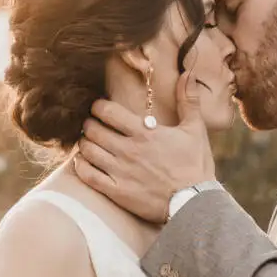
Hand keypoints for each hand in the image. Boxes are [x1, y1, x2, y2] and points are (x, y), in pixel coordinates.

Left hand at [75, 72, 215, 223]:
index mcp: (144, 132)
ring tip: (88, 142)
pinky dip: (81, 166)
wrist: (196, 202)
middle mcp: (128, 150)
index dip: (98, 107)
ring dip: (84, 144)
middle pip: (93, 130)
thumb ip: (188, 100)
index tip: (99, 108)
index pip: (108, 111)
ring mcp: (120, 171)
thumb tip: (187, 74)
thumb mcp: (195, 130)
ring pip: (88, 151)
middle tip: (91, 125)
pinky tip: (83, 162)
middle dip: (89, 124)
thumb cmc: (195, 166)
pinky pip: (88, 176)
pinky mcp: (117, 191)